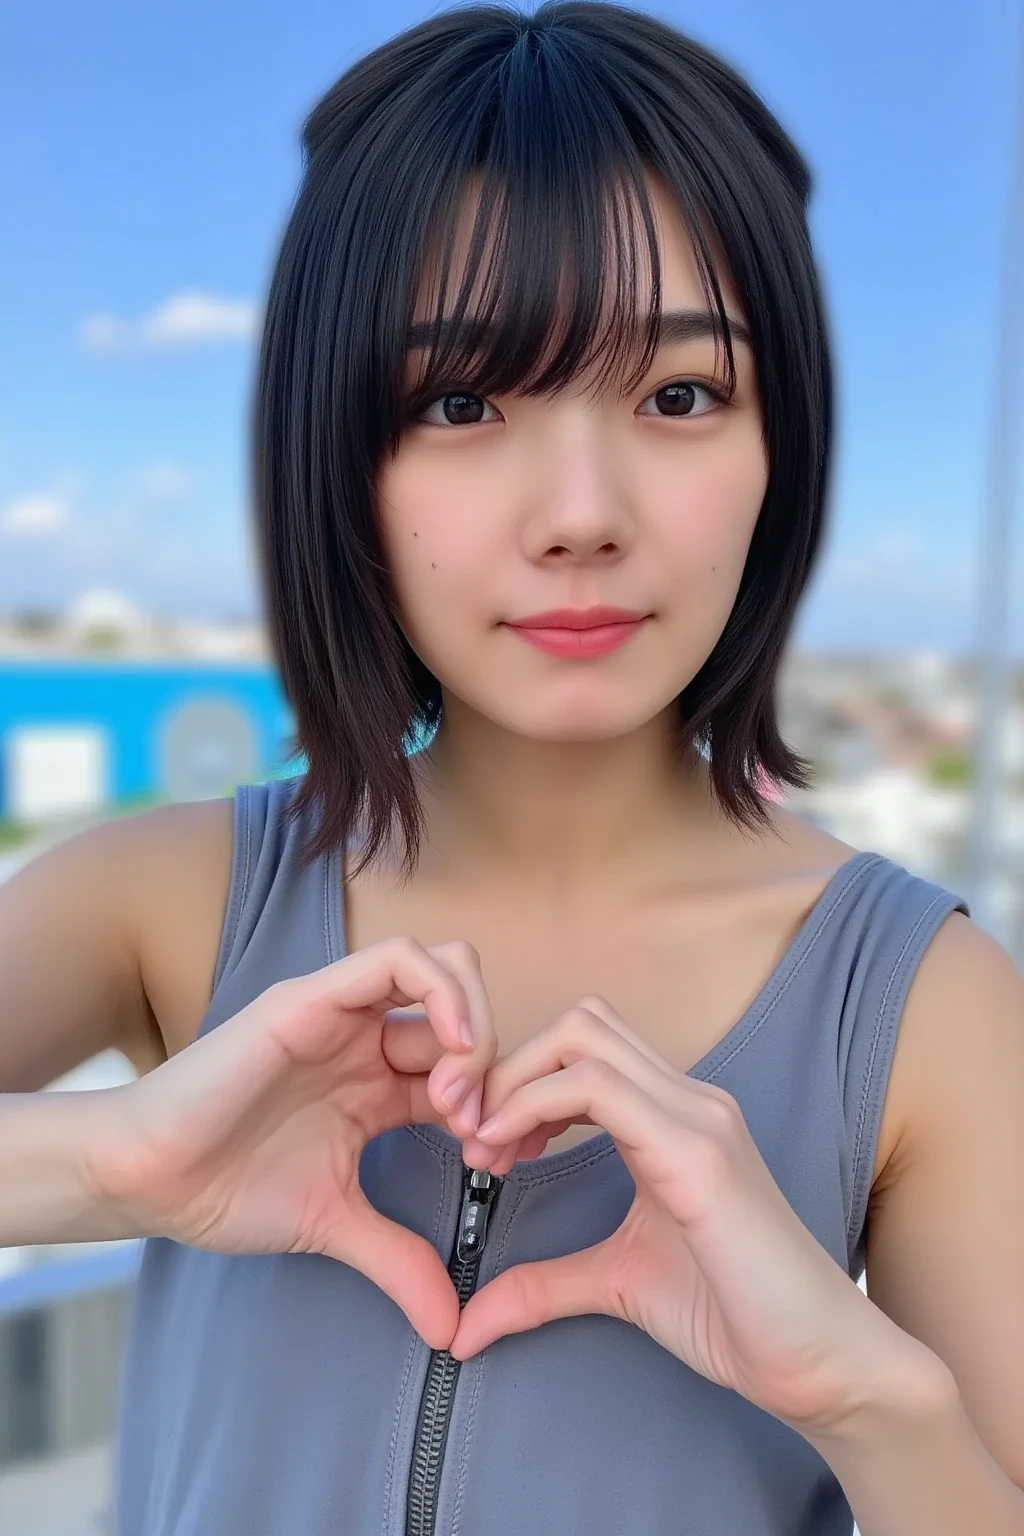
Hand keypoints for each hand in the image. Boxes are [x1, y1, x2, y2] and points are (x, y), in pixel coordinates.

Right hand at [92, 938, 496, 1348]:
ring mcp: (343, 1012)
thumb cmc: (227, 1189)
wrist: (150, 1178)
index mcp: (378, 1084)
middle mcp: (367, 1038)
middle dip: (496, 1069)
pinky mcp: (314, 998)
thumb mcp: (334, 1225)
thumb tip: (451, 1330)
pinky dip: (443, 994)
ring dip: (475, 1024)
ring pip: (446, 967)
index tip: (497, 1163)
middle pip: (470, 1012)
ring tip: (458, 1096)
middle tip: (480, 1132)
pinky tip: (450, 1053)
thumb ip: (398, 1262)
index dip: (499, 1106)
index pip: (470, 1068)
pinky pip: (397, 961)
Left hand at [451, 997, 913, 1433]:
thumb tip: (466, 1324)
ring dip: (513, 1081)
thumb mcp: (617, 1283)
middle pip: (579, 1023)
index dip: (517, 1078)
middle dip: (507, 1066)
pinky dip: (536, 1105)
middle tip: (467, 1133)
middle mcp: (688, 1099)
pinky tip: (509, 1155)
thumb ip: (545, 1286)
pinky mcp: (698, 1154)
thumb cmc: (736, 1314)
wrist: (822, 1361)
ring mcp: (697, 1118)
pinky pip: (600, 1089)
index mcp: (672, 1117)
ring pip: (584, 1037)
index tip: (479, 1140)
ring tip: (482, 1146)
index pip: (584, 1047)